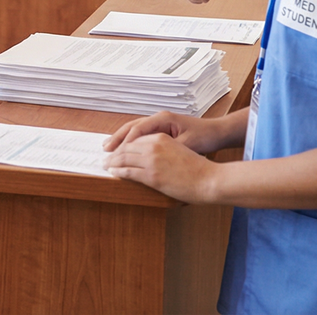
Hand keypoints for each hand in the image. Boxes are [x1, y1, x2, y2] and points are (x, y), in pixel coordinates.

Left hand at [103, 132, 219, 202]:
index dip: (123, 143)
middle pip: (126, 147)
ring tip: (106, 164)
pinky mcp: (152, 176)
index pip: (135, 138)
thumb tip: (152, 154)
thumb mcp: (180, 148)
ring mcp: (152, 161)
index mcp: (161, 137)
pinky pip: (128, 172)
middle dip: (114, 152)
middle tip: (106, 156)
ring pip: (124, 158)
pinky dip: (118, 171)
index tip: (117, 147)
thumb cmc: (198, 168)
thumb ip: (164, 148)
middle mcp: (154, 146)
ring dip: (112, 161)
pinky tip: (113, 172)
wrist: (210, 179)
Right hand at [104, 110, 226, 155]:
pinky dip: (131, 141)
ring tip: (110, 148)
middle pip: (132, 126)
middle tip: (105, 149)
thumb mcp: (186, 144)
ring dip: (122, 139)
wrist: (218, 133)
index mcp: (163, 119)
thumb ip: (167, 148)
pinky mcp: (162, 130)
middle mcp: (159, 118)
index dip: (125, 141)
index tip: (116, 153)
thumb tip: (149, 155)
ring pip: (135, 129)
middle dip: (118, 138)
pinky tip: (125, 148)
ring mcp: (160, 123)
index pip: (138, 129)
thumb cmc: (205, 136)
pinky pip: (142, 134)